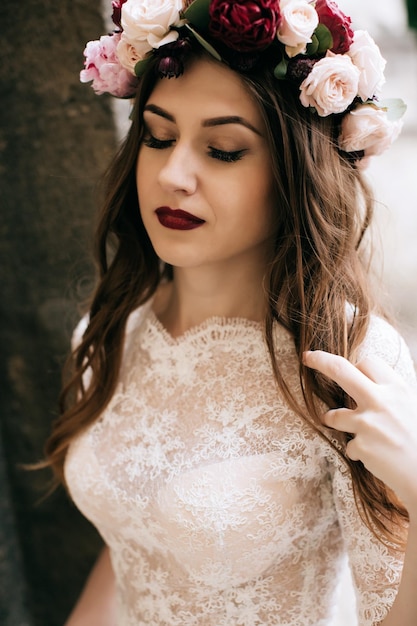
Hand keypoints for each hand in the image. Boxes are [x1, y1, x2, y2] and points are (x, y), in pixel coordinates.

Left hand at [303, 350, 416, 516]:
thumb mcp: (411, 406)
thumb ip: (390, 394)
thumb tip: (368, 381)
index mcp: (397, 389)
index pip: (367, 363)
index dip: (356, 367)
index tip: (342, 366)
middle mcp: (381, 401)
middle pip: (340, 370)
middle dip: (320, 361)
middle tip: (307, 357)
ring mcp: (368, 424)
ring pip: (333, 416)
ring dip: (334, 421)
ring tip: (350, 429)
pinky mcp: (362, 446)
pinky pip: (349, 446)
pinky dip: (359, 451)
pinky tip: (377, 457)